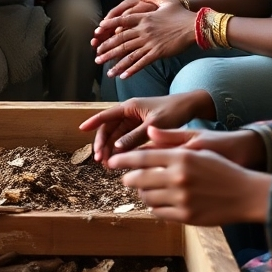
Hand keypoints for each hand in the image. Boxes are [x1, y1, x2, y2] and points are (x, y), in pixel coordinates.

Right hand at [79, 92, 214, 163]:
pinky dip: (122, 149)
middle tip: (100, 160)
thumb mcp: (154, 125)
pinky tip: (120, 160)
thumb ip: (136, 136)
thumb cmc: (173, 111)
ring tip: (108, 165)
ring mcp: (136, 120)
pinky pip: (127, 139)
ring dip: (111, 148)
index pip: (106, 115)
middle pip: (110, 128)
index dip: (93, 122)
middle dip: (103, 143)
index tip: (81, 130)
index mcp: (130, 107)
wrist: (190, 107)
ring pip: (117, 135)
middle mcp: (130, 112)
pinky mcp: (142, 128)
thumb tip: (117, 148)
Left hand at [93, 0, 195, 77]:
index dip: (109, 25)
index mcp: (144, 17)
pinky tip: (123, 76)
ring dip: (116, 63)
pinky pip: (142, 62)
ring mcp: (150, 42)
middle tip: (96, 56)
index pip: (122, 20)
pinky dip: (131, 69)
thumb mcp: (164, 0)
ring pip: (128, 53)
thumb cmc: (180, 12)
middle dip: (107, 49)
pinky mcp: (158, 53)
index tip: (98, 31)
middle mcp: (144, 30)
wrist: (195, 26)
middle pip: (121, 40)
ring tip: (106, 72)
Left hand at [109, 133, 271, 225]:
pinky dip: (154, 206)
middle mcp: (179, 177)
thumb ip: (171, 139)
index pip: (143, 157)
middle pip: (140, 179)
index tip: (112, 161)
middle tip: (125, 178)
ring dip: (141, 193)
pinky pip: (159, 212)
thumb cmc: (221, 166)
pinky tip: (156, 201)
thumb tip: (149, 131)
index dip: (124, 160)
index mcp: (180, 157)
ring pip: (147, 197)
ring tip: (143, 189)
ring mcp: (182, 198)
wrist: (245, 193)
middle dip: (128, 178)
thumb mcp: (198, 145)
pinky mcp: (187, 216)